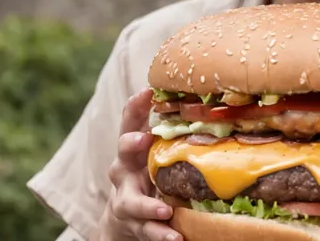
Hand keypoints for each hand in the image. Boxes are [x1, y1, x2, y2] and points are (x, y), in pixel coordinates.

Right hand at [97, 88, 182, 240]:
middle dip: (130, 145)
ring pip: (132, 202)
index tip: (146, 92)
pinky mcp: (134, 223)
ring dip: (148, 206)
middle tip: (142, 140)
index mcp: (132, 148)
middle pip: (121, 155)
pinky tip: (176, 237)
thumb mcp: (154, 148)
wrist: (126, 214)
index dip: (135, 106)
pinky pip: (147, 230)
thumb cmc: (146, 170)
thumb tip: (198, 99)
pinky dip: (161, 234)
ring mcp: (126, 198)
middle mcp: (124, 170)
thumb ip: (170, 127)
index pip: (129, 122)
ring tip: (165, 211)